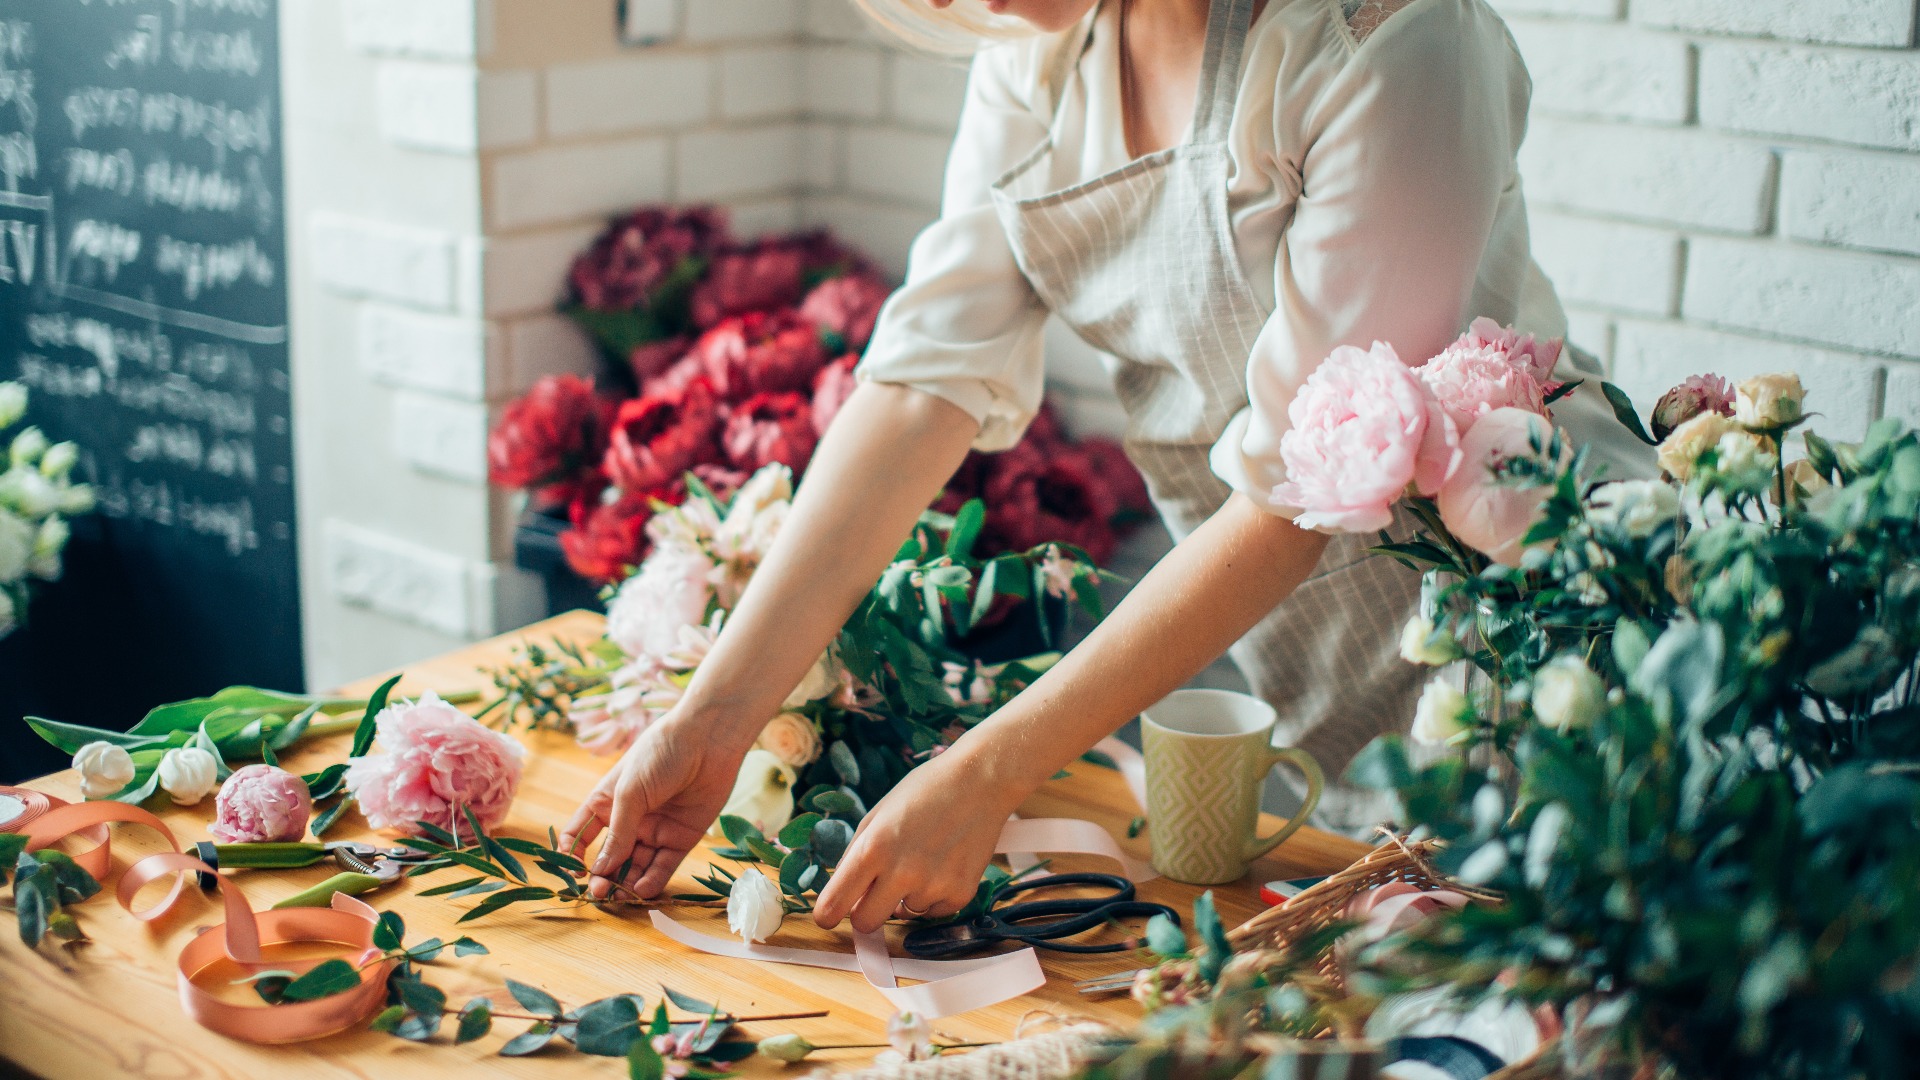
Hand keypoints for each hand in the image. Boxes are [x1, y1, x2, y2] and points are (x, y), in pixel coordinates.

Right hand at [558, 715, 747, 900]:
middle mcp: (629, 821)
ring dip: (626, 884)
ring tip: (619, 898)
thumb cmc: (661, 754)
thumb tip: (600, 870)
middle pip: (610, 857)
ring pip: (636, 866)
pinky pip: (663, 866)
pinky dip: (652, 881)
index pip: (580, 835)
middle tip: (599, 893)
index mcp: (605, 803)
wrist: (708, 740)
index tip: (574, 872)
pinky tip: (642, 891)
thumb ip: (618, 832)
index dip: (572, 855)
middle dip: (602, 877)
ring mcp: (655, 831)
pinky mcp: (681, 838)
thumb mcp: (630, 792)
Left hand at [812, 750, 1029, 933]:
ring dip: (905, 896)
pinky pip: (933, 912)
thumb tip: (842, 896)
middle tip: (876, 893)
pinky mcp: (960, 894)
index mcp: (873, 848)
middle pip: (866, 923)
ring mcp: (933, 886)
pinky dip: (934, 895)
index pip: (834, 906)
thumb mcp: (877, 815)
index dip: (827, 913)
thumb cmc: (924, 792)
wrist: (980, 781)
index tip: (829, 914)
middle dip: (865, 912)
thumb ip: (855, 857)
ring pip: (903, 915)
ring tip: (924, 859)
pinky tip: (944, 863)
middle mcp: (901, 872)